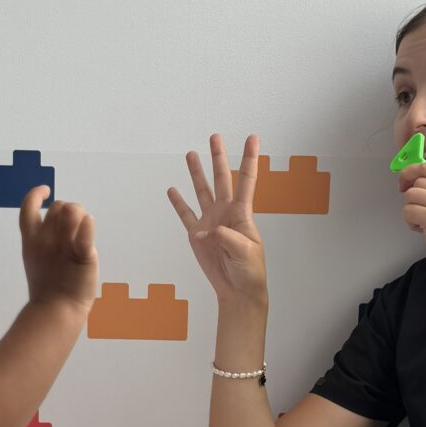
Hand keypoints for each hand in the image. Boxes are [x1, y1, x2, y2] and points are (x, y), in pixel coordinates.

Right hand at [19, 186, 98, 312]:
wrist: (57, 309)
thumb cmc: (48, 285)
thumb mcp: (35, 257)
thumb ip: (42, 236)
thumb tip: (54, 217)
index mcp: (31, 239)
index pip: (28, 207)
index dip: (35, 194)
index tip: (46, 190)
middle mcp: (45, 239)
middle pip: (58, 207)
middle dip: (67, 210)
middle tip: (74, 229)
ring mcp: (63, 247)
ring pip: (71, 211)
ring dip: (79, 215)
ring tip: (82, 230)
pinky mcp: (82, 256)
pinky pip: (85, 234)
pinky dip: (88, 226)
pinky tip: (89, 223)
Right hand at [168, 134, 266, 303]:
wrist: (237, 290)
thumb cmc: (249, 270)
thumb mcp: (245, 252)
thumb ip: (228, 237)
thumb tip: (207, 229)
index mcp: (242, 214)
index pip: (247, 180)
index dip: (249, 159)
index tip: (252, 138)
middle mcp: (226, 213)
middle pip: (222, 179)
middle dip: (218, 157)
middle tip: (215, 137)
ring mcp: (210, 222)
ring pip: (202, 191)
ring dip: (196, 173)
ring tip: (191, 154)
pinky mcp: (197, 235)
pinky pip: (186, 214)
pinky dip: (178, 202)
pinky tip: (173, 190)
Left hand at [399, 163, 425, 297]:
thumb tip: (410, 180)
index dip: (410, 173)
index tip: (404, 184)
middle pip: (417, 182)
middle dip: (412, 198)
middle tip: (420, 214)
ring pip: (410, 196)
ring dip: (411, 212)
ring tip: (425, 225)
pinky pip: (408, 212)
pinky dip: (410, 223)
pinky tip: (424, 232)